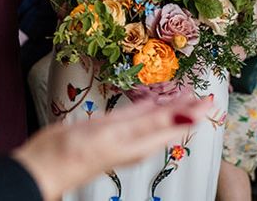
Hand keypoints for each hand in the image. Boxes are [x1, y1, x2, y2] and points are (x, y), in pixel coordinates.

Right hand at [11, 95, 212, 200]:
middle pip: (168, 120)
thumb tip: (186, 118)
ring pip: (153, 118)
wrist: (46, 164)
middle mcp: (136, 139)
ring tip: (184, 92)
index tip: (210, 98)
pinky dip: (148, 107)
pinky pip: (135, 116)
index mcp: (142, 142)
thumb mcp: (117, 136)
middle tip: (203, 92)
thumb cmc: (78, 155)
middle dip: (186, 107)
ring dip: (170, 105)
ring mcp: (122, 135)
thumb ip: (150, 124)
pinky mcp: (107, 130)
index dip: (195, 111)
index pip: (177, 124)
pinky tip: (151, 101)